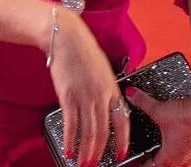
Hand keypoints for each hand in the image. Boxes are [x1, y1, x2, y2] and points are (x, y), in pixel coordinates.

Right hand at [46, 8, 130, 166]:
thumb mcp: (103, 69)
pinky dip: (69, 139)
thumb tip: (108, 106)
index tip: (122, 155)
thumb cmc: (84, 50)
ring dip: (85, 151)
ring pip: (87, 132)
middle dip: (100, 152)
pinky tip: (68, 149)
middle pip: (103, 131)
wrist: (67, 37)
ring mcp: (83, 96)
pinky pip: (70, 124)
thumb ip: (107, 89)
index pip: (122, 121)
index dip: (123, 141)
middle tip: (96, 164)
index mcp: (112, 89)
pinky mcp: (67, 96)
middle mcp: (100, 95)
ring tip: (83, 163)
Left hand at [126, 89, 190, 165]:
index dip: (142, 164)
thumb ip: (142, 102)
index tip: (135, 164)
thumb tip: (131, 95)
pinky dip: (186, 146)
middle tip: (149, 157)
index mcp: (170, 157)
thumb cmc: (187, 115)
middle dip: (157, 161)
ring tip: (166, 148)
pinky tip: (184, 138)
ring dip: (173, 154)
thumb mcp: (158, 109)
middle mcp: (184, 158)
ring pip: (182, 159)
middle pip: (167, 165)